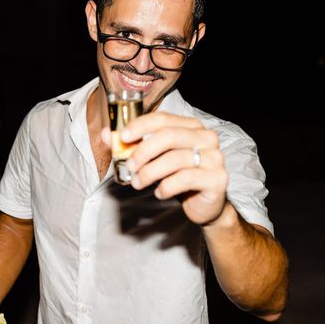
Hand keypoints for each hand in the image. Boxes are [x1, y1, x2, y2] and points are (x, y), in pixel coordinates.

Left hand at [102, 111, 228, 225]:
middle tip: (129, 166)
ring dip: (150, 172)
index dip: (141, 125)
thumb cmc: (178, 177)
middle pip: (169, 136)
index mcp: (191, 126)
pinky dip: (166, 187)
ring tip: (138, 183)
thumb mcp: (154, 159)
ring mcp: (214, 157)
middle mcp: (206, 137)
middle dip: (143, 151)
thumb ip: (131, 146)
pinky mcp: (218, 178)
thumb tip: (106, 135)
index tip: (123, 136)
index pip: (163, 118)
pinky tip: (160, 192)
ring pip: (174, 159)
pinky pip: (185, 179)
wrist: (204, 205)